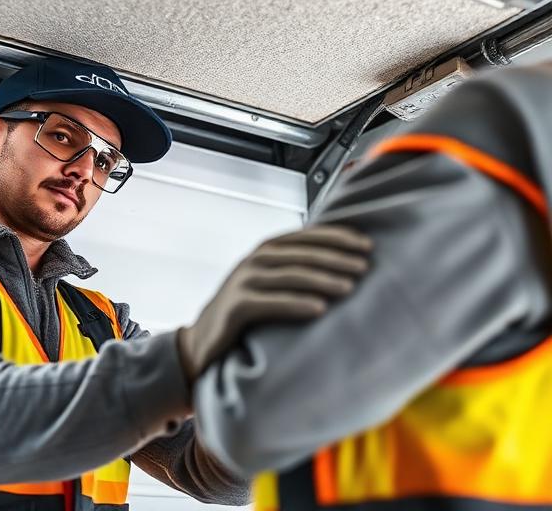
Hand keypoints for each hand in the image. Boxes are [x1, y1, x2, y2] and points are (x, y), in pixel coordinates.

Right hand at [177, 225, 372, 382]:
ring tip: (350, 287)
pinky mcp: (236, 306)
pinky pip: (271, 302)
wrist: (205, 337)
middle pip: (302, 254)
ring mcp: (244, 281)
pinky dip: (297, 304)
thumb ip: (296, 267)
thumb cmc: (247, 308)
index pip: (307, 236)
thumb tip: (344, 261)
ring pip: (290, 276)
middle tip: (365, 267)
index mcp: (266, 249)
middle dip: (336, 258)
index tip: (367, 245)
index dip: (338, 237)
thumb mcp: (270, 280)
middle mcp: (254, 260)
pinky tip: (320, 309)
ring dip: (322, 280)